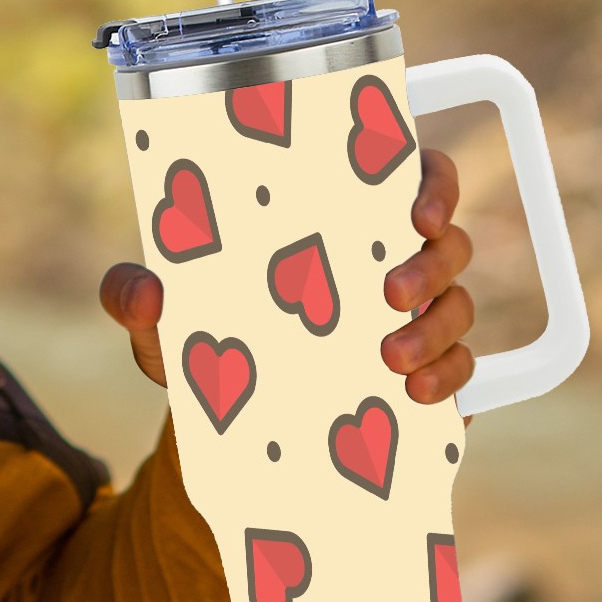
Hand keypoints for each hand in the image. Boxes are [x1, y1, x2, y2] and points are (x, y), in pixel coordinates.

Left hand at [98, 148, 475, 409]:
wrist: (224, 425)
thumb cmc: (202, 344)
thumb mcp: (162, 323)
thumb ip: (135, 297)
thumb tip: (147, 291)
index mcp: (338, 222)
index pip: (410, 176)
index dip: (430, 183)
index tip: (414, 211)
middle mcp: (388, 261)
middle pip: (447, 240)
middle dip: (430, 263)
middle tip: (388, 292)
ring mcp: (416, 320)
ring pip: (459, 304)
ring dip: (436, 328)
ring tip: (389, 357)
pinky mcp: (427, 375)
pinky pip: (465, 369)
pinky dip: (449, 377)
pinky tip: (415, 393)